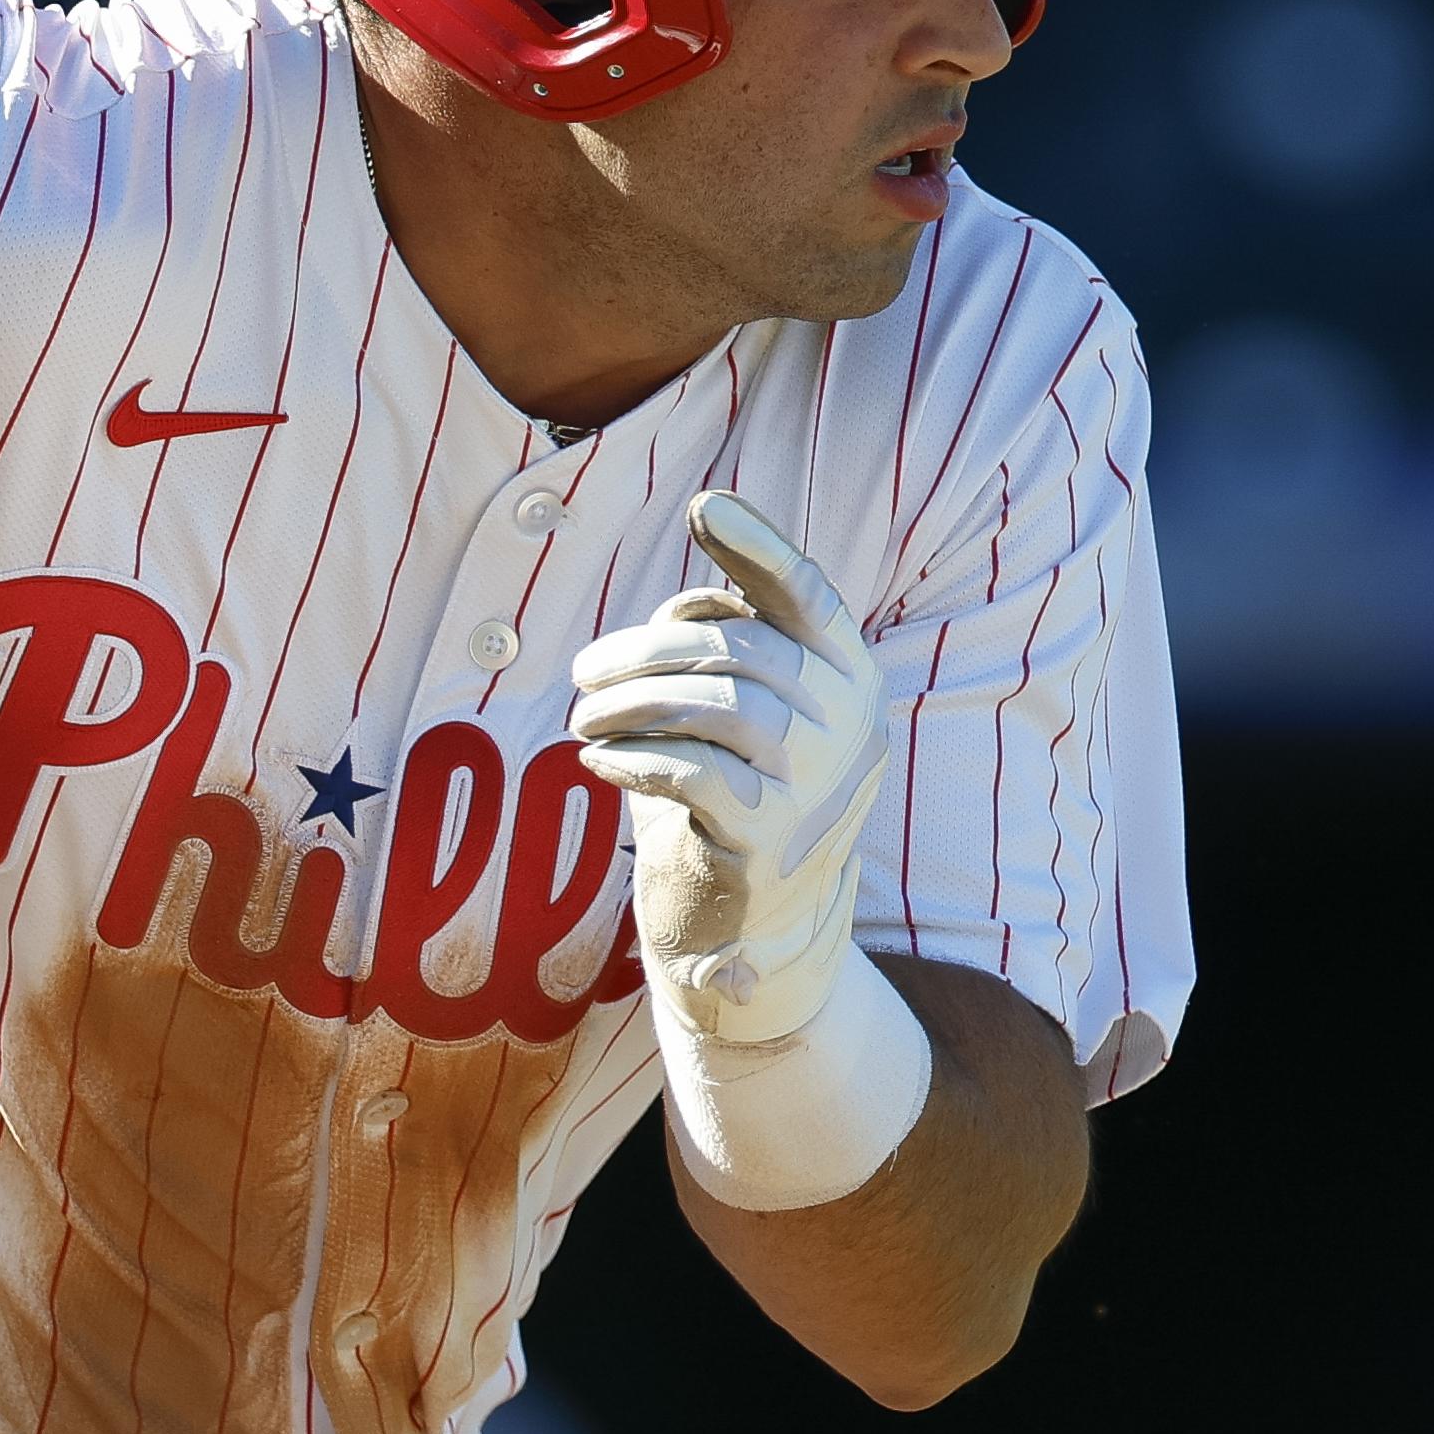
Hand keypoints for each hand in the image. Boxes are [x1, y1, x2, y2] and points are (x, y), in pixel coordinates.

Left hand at [567, 490, 885, 1046]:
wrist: (758, 927)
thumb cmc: (741, 793)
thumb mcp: (752, 713)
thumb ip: (734, 643)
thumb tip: (693, 569)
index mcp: (852, 680)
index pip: (808, 596)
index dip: (758, 547)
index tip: (706, 506)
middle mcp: (848, 727)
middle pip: (735, 649)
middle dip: (641, 650)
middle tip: (582, 672)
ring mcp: (813, 786)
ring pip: (711, 704)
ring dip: (627, 702)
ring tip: (584, 718)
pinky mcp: (764, 840)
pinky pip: (688, 770)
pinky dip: (630, 756)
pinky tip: (598, 761)